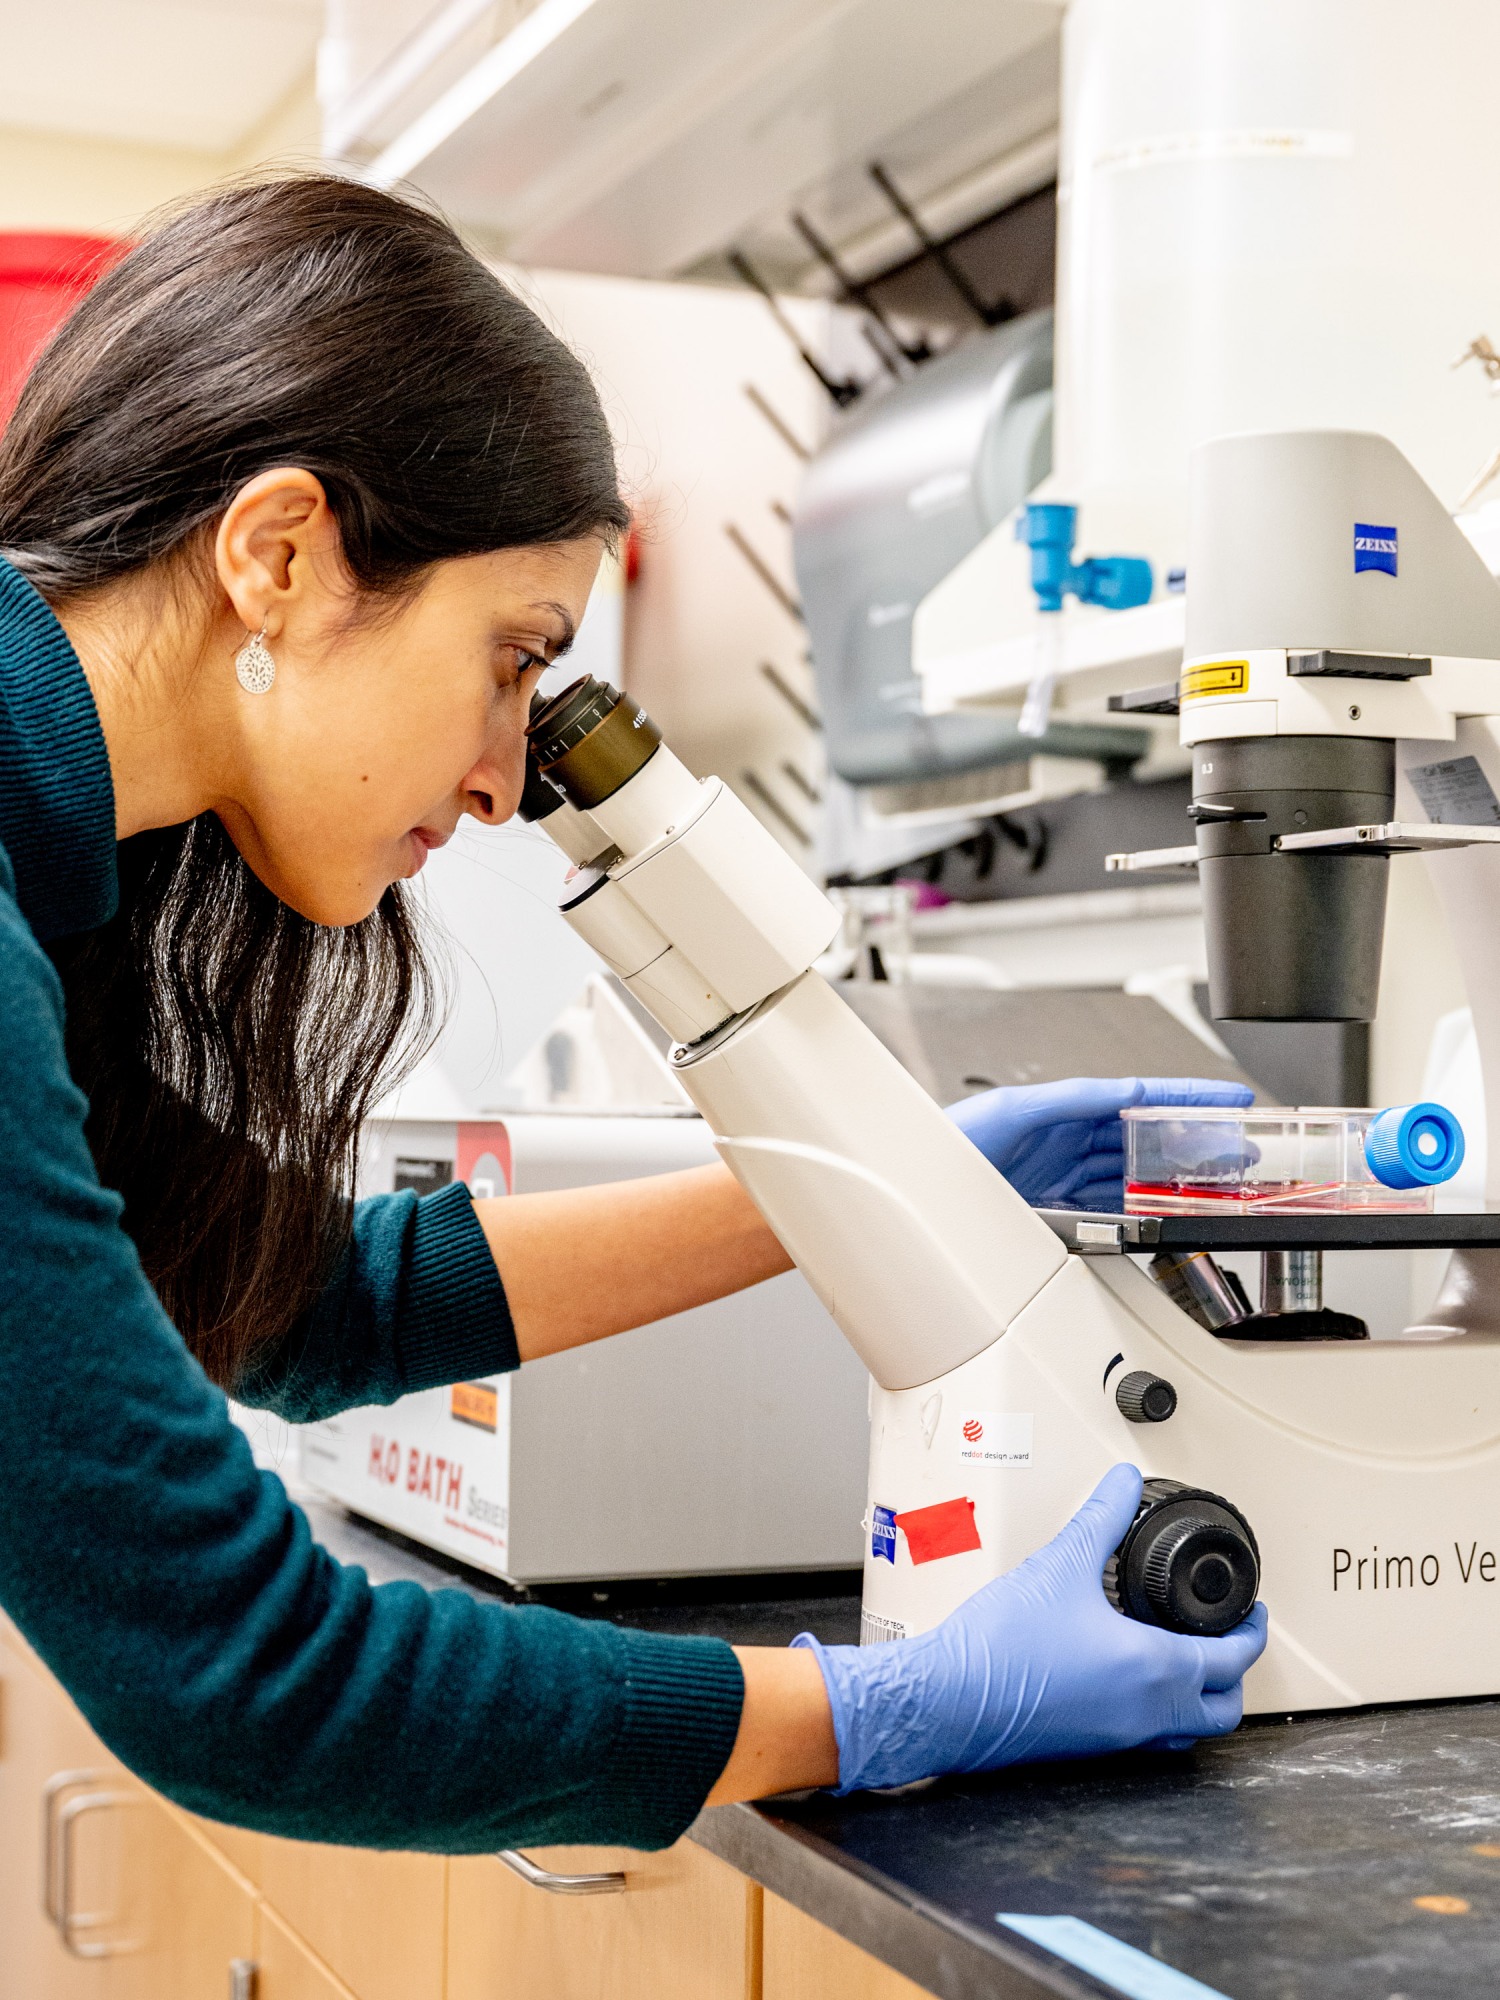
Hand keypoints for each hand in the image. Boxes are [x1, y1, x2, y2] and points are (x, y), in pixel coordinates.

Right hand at [792, 1464, 1267, 1793]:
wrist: (947, 1699)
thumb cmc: (1001, 1646)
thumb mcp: (1060, 1564)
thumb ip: (1101, 1517)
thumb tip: (1123, 1482)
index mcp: (1154, 1671)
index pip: (1233, 1660)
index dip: (1252, 1632)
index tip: (1254, 1613)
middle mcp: (1146, 1713)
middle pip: (1223, 1709)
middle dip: (1236, 1673)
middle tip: (1230, 1637)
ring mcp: (1119, 1739)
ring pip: (1188, 1731)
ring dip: (1200, 1699)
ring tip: (1188, 1659)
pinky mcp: (1088, 1748)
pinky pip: (1150, 1738)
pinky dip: (1161, 1712)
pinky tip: (1130, 1679)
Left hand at [946, 1075, 1253, 1209]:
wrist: (916, 1187)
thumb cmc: (950, 1140)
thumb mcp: (1015, 1109)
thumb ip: (1071, 1099)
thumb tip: (1121, 1091)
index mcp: (1064, 1106)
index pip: (1138, 1097)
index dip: (1186, 1098)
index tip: (1229, 1098)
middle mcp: (1068, 1138)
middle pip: (1145, 1138)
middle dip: (1194, 1143)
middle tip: (1238, 1151)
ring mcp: (1063, 1173)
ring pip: (1134, 1174)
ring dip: (1174, 1177)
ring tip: (1215, 1181)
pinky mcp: (1054, 1207)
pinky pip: (1110, 1205)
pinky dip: (1141, 1206)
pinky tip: (1166, 1208)